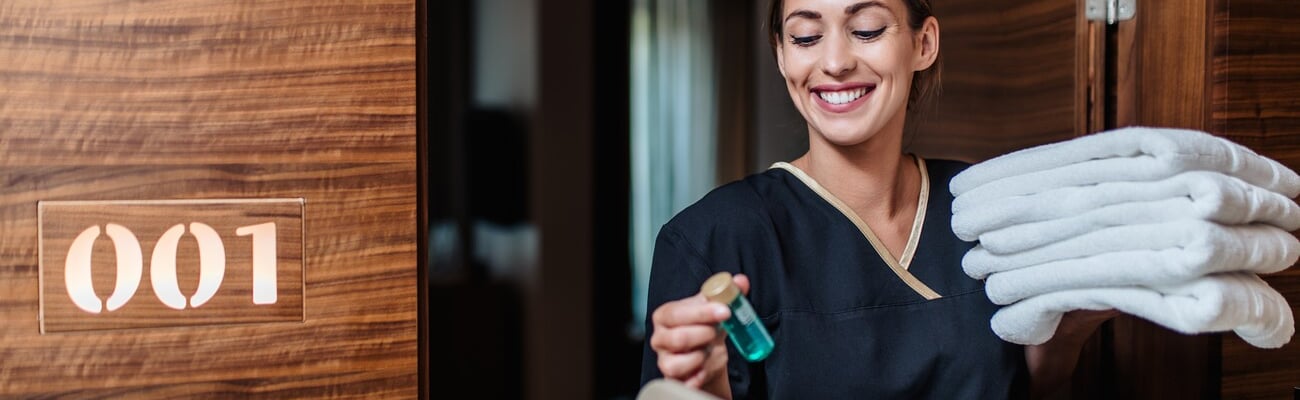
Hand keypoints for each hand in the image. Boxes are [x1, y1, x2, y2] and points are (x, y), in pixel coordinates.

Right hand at [650, 274, 750, 393]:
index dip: (702, 312)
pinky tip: (707, 367)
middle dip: (705, 335)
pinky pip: (686, 381)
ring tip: (710, 350)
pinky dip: (700, 375)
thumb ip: (728, 293)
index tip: (725, 311)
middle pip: (679, 338)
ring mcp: (664, 360)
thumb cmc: (705, 328)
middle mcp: (659, 338)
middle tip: (717, 332)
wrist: (706, 357)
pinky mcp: (672, 379)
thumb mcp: (716, 309)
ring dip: (702, 357)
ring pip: (679, 363)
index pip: (677, 313)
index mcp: (665, 315)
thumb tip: (740, 281)